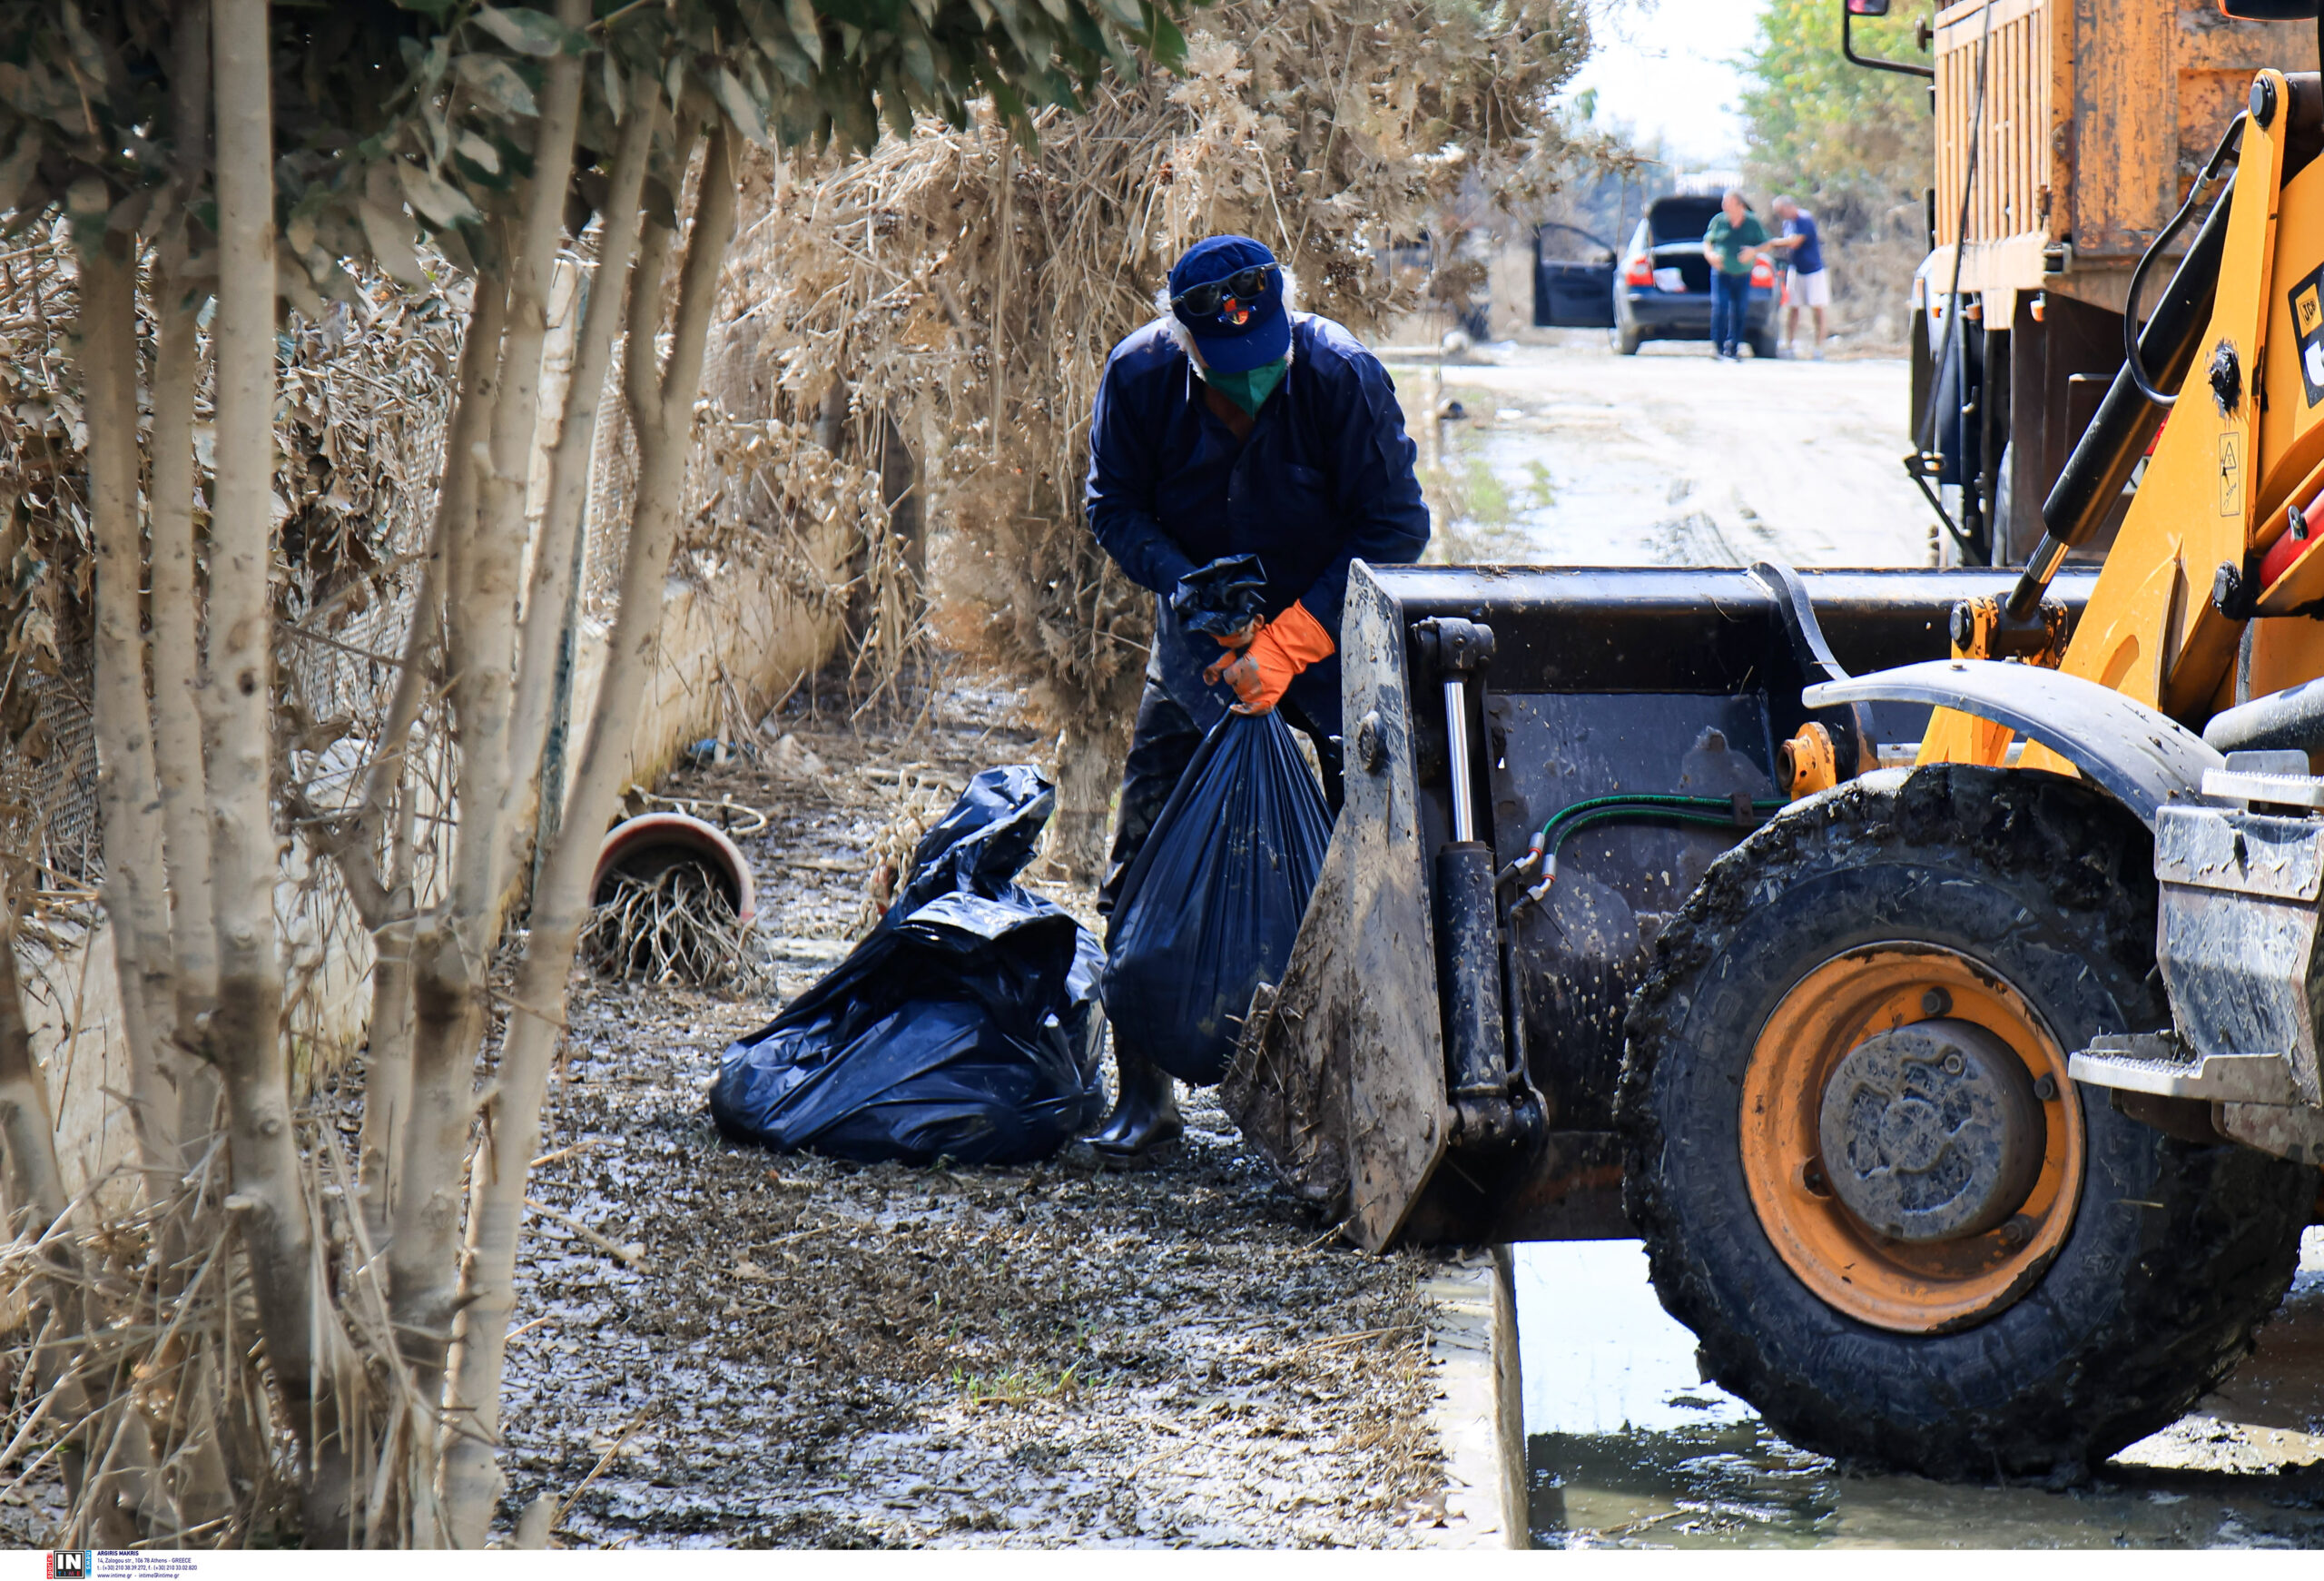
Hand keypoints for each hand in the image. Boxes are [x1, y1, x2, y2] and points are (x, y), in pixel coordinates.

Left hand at [1200, 600, 1335, 714]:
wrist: (1288, 648)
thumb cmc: (1268, 642)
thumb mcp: (1247, 642)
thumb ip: (1233, 654)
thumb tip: (1217, 668)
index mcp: (1245, 665)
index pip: (1228, 677)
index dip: (1231, 674)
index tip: (1237, 669)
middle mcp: (1251, 679)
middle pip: (1236, 688)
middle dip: (1239, 682)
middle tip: (1248, 675)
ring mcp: (1262, 689)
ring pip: (1245, 698)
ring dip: (1245, 693)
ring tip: (1252, 685)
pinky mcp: (1272, 696)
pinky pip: (1257, 710)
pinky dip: (1247, 711)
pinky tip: (1239, 709)